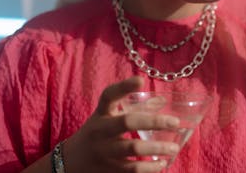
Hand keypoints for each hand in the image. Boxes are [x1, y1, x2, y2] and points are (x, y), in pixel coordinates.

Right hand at [63, 77, 180, 172]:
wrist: (70, 161)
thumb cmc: (96, 133)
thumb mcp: (107, 117)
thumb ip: (133, 109)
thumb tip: (162, 101)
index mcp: (100, 113)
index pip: (108, 96)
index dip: (124, 87)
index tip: (140, 80)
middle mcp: (100, 130)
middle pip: (127, 122)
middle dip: (154, 121)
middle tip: (175, 122)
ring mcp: (102, 151)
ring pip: (132, 149)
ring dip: (157, 148)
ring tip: (174, 148)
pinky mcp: (106, 170)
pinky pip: (132, 170)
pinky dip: (150, 168)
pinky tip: (161, 164)